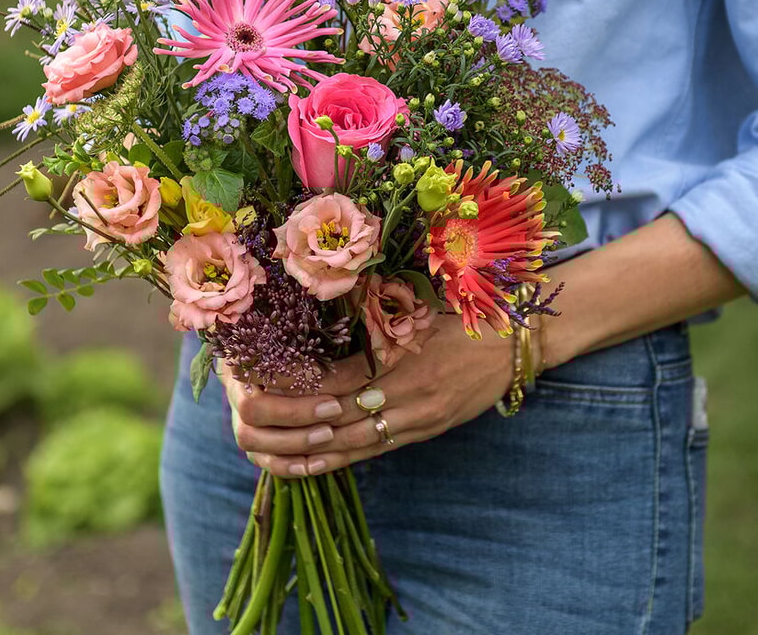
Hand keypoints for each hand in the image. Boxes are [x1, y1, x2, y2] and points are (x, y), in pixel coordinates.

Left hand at [219, 314, 514, 477]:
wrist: (517, 338)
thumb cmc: (463, 310)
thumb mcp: (417, 302)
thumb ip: (373, 310)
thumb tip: (325, 304)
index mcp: (400, 353)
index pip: (336, 376)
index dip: (297, 383)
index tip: (260, 380)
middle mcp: (406, 392)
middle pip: (337, 414)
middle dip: (292, 421)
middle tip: (250, 420)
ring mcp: (418, 417)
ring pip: (354, 441)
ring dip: (310, 449)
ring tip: (269, 451)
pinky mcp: (427, 431)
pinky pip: (377, 451)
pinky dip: (341, 459)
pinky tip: (310, 465)